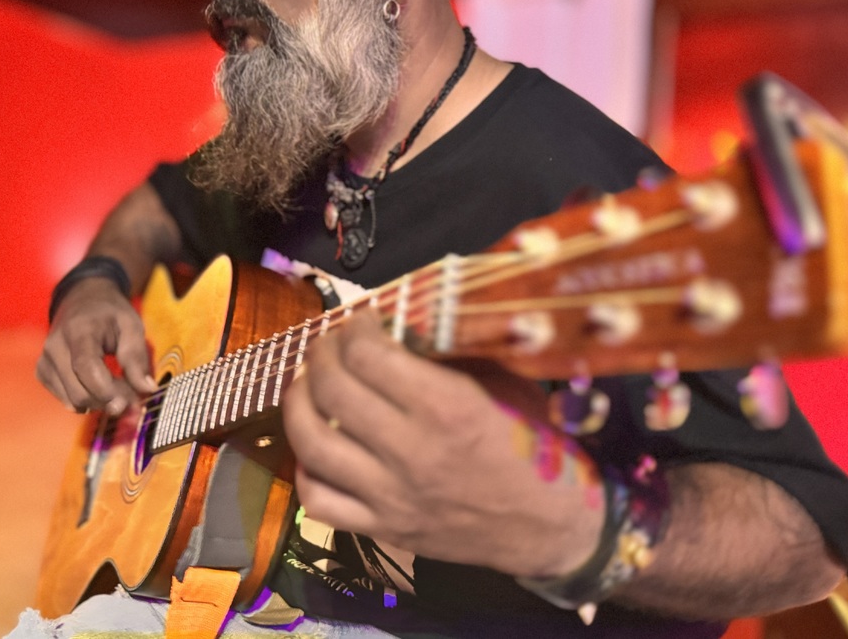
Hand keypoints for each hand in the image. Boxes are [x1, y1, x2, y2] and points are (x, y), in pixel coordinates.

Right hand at [36, 277, 155, 414]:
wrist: (83, 300)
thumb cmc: (111, 314)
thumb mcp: (131, 326)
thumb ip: (137, 358)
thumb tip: (147, 390)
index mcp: (79, 330)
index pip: (86, 368)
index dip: (108, 391)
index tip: (130, 402)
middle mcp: (55, 346)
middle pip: (78, 391)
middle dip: (108, 401)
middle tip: (131, 397)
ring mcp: (45, 360)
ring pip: (71, 400)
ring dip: (98, 403)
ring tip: (117, 389)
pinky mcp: (42, 372)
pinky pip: (65, 399)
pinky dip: (85, 401)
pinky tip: (98, 387)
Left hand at [282, 312, 604, 578]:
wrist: (550, 527)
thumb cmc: (531, 444)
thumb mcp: (505, 383)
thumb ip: (452, 352)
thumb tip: (403, 318)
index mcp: (447, 407)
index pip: (368, 355)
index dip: (355, 326)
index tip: (362, 319)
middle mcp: (412, 451)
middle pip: (332, 391)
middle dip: (321, 354)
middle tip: (330, 344)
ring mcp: (392, 496)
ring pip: (313, 445)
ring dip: (298, 403)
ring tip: (307, 383)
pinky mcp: (383, 530)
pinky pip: (319, 501)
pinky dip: (306, 469)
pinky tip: (315, 446)